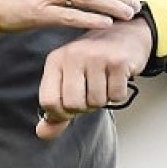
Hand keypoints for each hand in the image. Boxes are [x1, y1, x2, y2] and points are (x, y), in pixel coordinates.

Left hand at [35, 15, 152, 139]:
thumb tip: (42, 133)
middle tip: (91, 92)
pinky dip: (118, 94)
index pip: (48, 102)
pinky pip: (116, 96)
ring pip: (96, 102)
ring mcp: (96, 56)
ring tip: (104, 81)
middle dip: (85, 107)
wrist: (124, 34)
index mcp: (55, 60)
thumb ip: (56, 109)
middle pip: (73, 105)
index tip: (71, 106)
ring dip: (103, 99)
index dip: (61, 113)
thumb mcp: (69, 79)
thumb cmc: (93, 61)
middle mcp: (73, 55)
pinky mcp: (118, 61)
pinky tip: (117, 78)